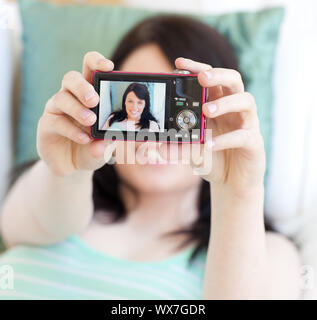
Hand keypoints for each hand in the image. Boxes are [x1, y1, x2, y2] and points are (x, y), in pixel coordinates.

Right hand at [37, 51, 112, 175]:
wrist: (74, 166)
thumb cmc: (93, 147)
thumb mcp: (107, 143)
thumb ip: (111, 140)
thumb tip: (109, 140)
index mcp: (88, 93)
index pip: (89, 68)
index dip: (96, 62)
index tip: (108, 67)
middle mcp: (70, 96)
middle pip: (71, 78)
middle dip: (82, 86)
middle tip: (94, 100)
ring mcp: (57, 109)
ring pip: (61, 98)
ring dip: (77, 109)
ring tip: (90, 121)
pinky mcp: (46, 124)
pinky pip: (55, 121)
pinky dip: (71, 130)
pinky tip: (84, 139)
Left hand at [175, 58, 265, 195]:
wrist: (230, 182)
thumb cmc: (212, 159)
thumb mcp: (191, 151)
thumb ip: (178, 146)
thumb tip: (160, 145)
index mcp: (219, 105)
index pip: (211, 79)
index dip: (197, 68)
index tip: (179, 64)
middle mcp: (234, 110)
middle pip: (234, 80)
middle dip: (217, 75)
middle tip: (201, 78)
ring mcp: (247, 124)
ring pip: (246, 101)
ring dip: (225, 103)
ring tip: (207, 110)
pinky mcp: (253, 143)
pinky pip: (243, 135)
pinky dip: (225, 139)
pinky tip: (209, 144)